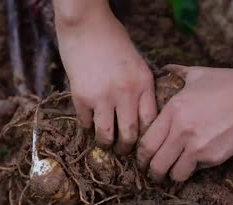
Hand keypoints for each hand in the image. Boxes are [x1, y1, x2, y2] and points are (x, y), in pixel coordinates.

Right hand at [56, 9, 156, 154]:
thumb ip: (140, 87)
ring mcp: (103, 97)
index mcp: (144, 83)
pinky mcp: (81, 97)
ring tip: (105, 144)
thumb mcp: (136, 63)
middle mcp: (126, 93)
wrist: (85, 24)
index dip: (147, 138)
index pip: (150, 122)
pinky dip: (87, 126)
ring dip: (106, 143)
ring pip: (106, 135)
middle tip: (123, 151)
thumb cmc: (113, 39)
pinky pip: (85, 123)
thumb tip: (138, 114)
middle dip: (126, 148)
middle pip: (130, 135)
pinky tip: (88, 124)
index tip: (142, 143)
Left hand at [137, 65, 232, 181]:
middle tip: (151, 173)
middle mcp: (181, 131)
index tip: (142, 158)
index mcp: (173, 111)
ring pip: (173, 173)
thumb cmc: (230, 84)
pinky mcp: (213, 157)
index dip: (140, 155)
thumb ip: (177, 72)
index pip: (146, 142)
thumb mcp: (199, 74)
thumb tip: (165, 68)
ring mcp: (197, 146)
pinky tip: (194, 164)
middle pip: (155, 162)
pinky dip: (192, 170)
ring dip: (171, 175)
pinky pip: (195, 170)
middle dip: (151, 171)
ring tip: (171, 173)